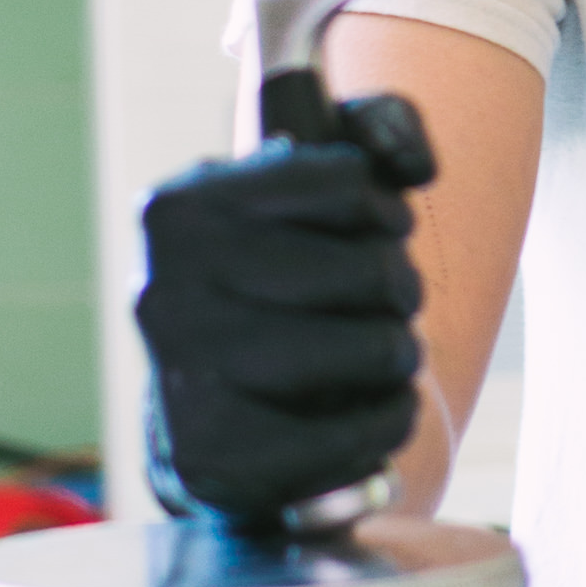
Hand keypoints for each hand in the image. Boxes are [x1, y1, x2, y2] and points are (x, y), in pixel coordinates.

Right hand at [136, 89, 437, 526]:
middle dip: (400, 288)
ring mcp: (186, 376)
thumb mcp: (311, 188)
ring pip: (374, 349)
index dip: (385, 210)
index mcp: (182, 207)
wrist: (212, 413)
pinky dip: (390, 420)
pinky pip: (361, 431)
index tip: (375, 229)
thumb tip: (416, 163)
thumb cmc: (279, 283)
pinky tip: (373, 409)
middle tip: (382, 303)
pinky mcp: (214, 455)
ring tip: (376, 354)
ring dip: (400, 354)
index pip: (352, 181)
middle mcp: (168, 287)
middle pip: (373, 270)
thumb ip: (377, 131)